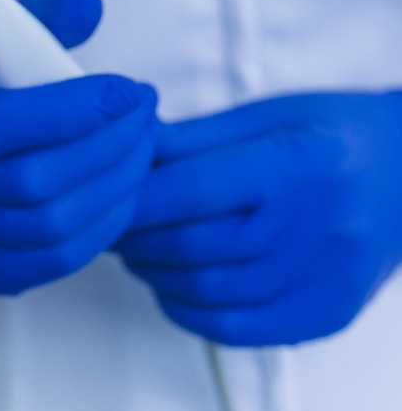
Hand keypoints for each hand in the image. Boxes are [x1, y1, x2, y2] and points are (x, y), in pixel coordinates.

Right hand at [0, 0, 157, 295]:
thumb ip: (36, 19)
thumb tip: (91, 2)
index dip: (74, 109)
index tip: (129, 89)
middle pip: (34, 182)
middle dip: (110, 146)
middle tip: (146, 116)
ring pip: (52, 227)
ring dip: (115, 187)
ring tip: (143, 149)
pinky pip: (52, 262)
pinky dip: (101, 228)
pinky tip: (121, 192)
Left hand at [115, 92, 401, 344]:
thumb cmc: (335, 134)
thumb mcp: (267, 115)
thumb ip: (195, 138)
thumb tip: (132, 148)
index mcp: (296, 164)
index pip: (191, 190)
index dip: (136, 198)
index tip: (109, 195)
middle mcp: (313, 228)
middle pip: (192, 245)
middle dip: (134, 237)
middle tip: (113, 224)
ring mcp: (322, 280)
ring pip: (206, 291)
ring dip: (154, 273)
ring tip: (137, 251)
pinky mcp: (324, 314)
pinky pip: (237, 329)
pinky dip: (188, 311)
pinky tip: (172, 287)